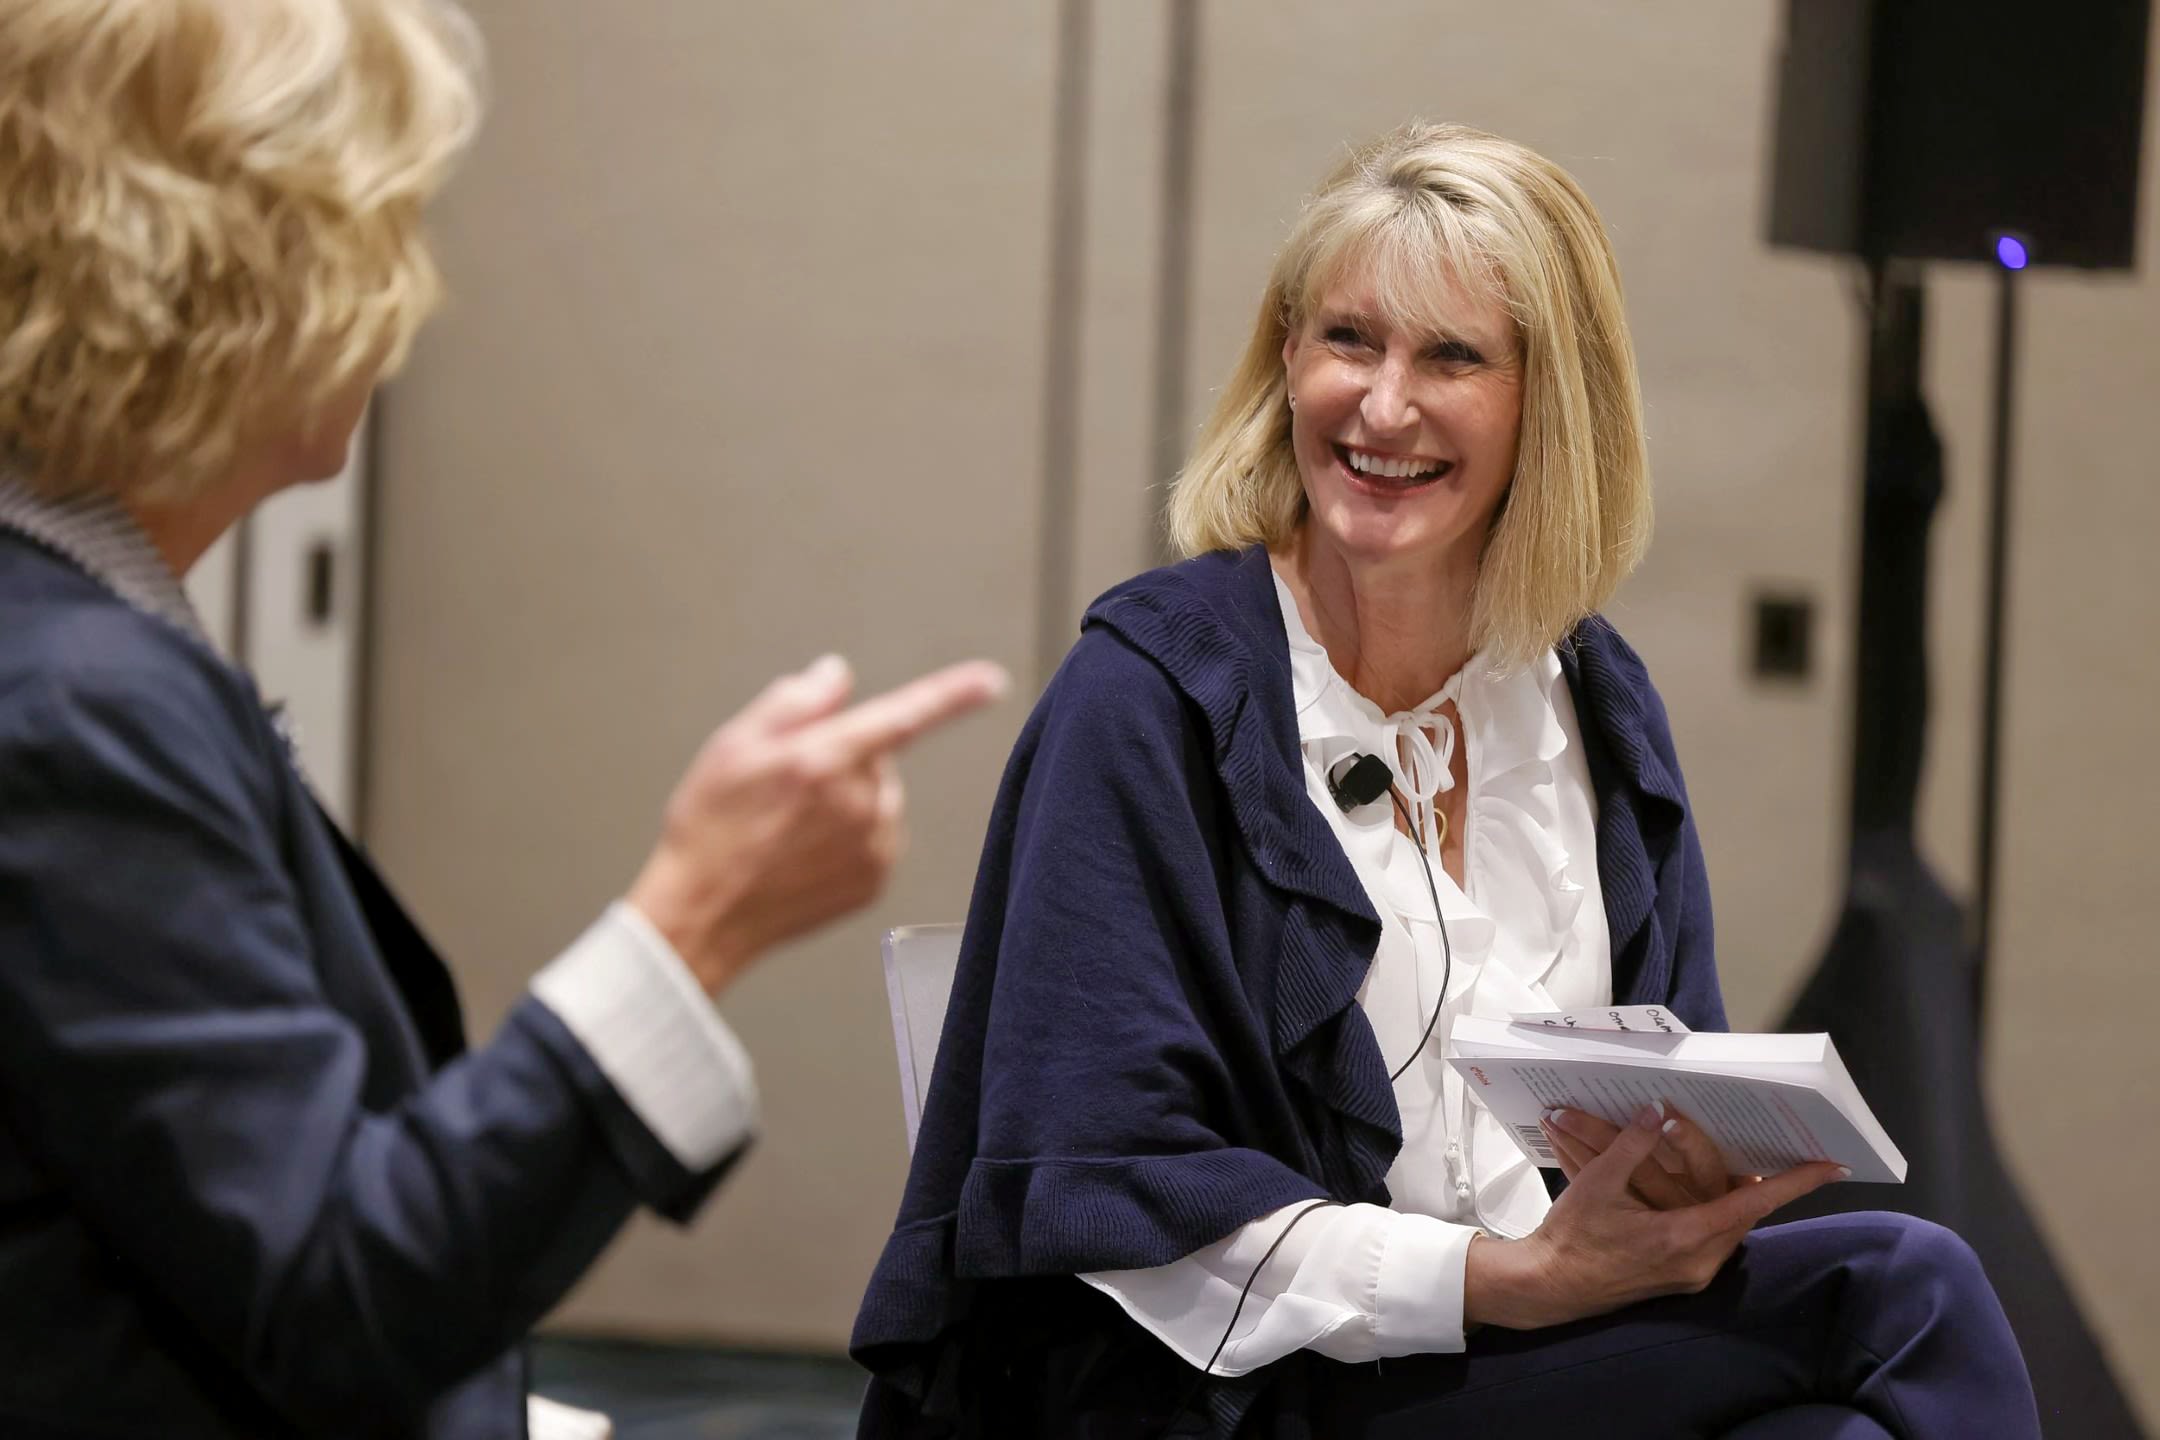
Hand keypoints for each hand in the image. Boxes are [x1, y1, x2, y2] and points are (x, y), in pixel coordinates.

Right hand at [627, 654, 1008, 993]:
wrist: (701, 913)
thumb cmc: (709, 827)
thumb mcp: (734, 745)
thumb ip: (796, 701)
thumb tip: (837, 675)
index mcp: (823, 760)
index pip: (903, 716)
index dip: (951, 695)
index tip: (990, 682)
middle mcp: (857, 804)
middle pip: (876, 757)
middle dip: (843, 757)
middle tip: (786, 784)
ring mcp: (871, 847)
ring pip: (878, 798)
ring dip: (848, 798)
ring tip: (789, 825)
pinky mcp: (874, 880)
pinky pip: (877, 837)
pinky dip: (851, 836)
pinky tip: (804, 852)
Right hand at [1464, 1106, 1844, 1330]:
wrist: (1548, 1287)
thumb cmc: (1570, 1238)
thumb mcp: (1596, 1185)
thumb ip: (1631, 1145)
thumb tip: (1657, 1111)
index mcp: (1682, 1237)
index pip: (1752, 1203)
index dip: (1793, 1183)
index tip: (1830, 1166)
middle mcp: (1696, 1261)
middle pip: (1745, 1214)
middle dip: (1762, 1183)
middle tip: (1780, 1152)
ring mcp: (1690, 1273)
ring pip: (1729, 1227)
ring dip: (1737, 1198)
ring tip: (1749, 1169)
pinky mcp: (1679, 1277)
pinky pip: (1711, 1240)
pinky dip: (1713, 1212)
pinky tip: (1703, 1193)